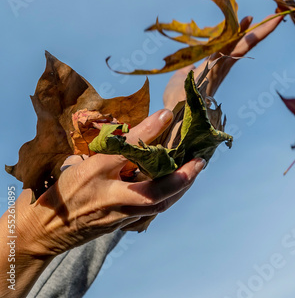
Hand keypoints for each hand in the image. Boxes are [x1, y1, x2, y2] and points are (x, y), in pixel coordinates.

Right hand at [16, 109, 204, 257]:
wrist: (45, 230)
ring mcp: (117, 215)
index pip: (126, 149)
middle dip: (180, 177)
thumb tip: (138, 133)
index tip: (167, 113)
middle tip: (200, 160)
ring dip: (181, 187)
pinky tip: (180, 184)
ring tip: (196, 169)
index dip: (149, 130)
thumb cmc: (61, 190)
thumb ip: (108, 150)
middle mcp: (108, 195)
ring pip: (158, 204)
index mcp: (93, 172)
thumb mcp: (78, 163)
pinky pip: (153, 211)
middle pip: (152, 191)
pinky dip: (169, 196)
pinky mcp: (122, 225)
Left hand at [163, 14, 283, 108]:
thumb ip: (191, 69)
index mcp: (216, 67)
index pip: (233, 47)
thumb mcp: (184, 76)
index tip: (251, 18)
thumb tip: (193, 66)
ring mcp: (219, 67)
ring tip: (273, 19)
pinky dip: (237, 34)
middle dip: (260, 31)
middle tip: (276, 18)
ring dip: (257, 32)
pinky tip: (247, 21)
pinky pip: (227, 47)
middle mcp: (222, 66)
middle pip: (244, 45)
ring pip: (241, 45)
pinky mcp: (212, 68)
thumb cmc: (177, 99)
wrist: (173, 113)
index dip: (243, 33)